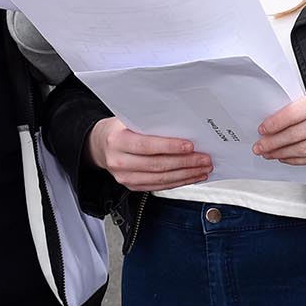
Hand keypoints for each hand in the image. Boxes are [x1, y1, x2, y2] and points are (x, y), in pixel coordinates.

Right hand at [86, 117, 209, 190]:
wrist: (101, 145)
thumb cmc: (119, 129)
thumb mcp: (129, 119)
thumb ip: (150, 123)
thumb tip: (181, 126)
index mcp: (117, 141)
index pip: (147, 146)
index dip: (170, 147)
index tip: (190, 146)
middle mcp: (119, 161)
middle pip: (158, 165)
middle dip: (185, 163)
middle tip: (204, 159)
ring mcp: (125, 177)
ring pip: (161, 178)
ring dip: (186, 175)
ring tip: (203, 168)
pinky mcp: (133, 186)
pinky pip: (160, 186)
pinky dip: (178, 182)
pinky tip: (191, 176)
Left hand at [256, 88, 305, 166]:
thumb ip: (301, 108)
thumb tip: (273, 123)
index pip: (294, 112)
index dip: (275, 123)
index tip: (263, 129)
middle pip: (296, 134)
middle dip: (273, 141)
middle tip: (260, 145)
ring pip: (302, 149)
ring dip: (281, 153)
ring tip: (269, 153)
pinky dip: (294, 160)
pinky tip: (285, 157)